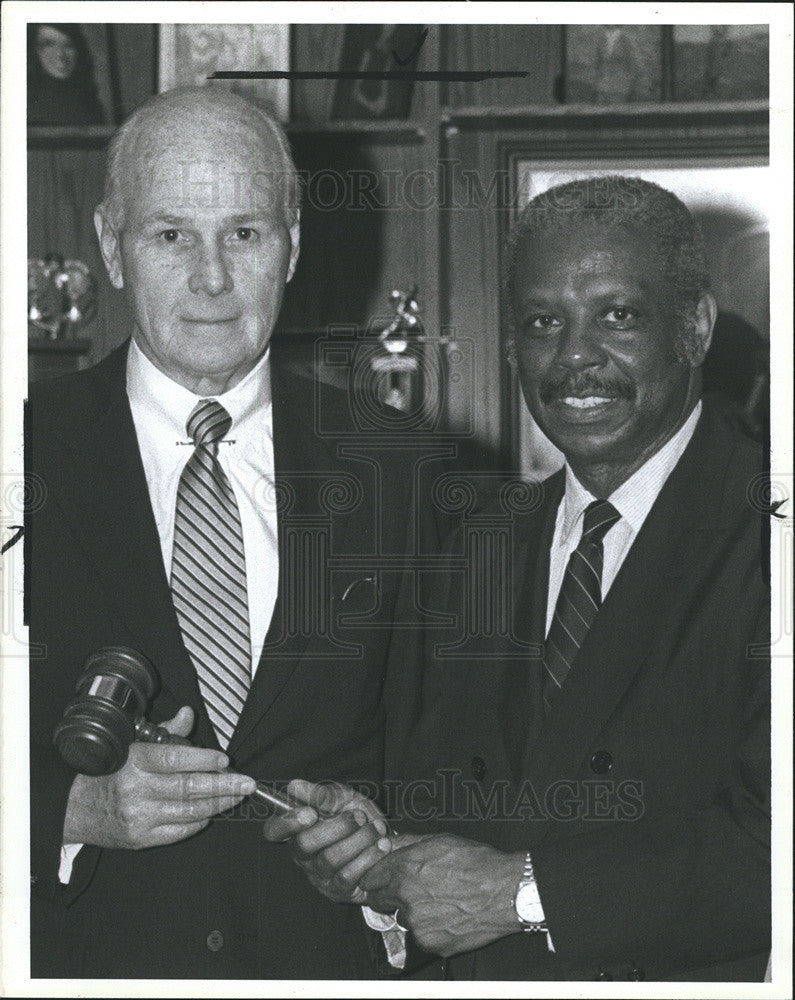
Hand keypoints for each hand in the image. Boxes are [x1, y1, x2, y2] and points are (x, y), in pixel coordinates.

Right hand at [62, 707, 256, 849]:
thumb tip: (188, 713)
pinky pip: (179, 831)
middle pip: (187, 788)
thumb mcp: (132, 744)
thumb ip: (166, 732)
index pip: (174, 759)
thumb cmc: (108, 772)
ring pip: (188, 811)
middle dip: (223, 785)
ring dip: (218, 804)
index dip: (203, 759)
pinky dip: (199, 821)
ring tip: (238, 795)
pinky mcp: (140, 838)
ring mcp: (138, 816)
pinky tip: (212, 811)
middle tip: (247, 782)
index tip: (225, 759)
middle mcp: (136, 790)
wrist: (74, 807)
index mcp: (134, 761)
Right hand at [262, 779, 391, 903]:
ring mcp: (319, 876)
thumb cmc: (360, 818)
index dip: (286, 823)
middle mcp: (304, 856)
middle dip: (336, 827)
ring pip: (329, 859)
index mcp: (299, 829)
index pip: (274, 830)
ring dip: (358, 840)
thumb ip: (322, 795)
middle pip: (303, 845)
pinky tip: (381, 845)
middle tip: (359, 817)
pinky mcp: (338, 890)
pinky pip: (346, 876)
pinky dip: (367, 857)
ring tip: (377, 828)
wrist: (388, 841)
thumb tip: (294, 786)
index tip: (310, 812)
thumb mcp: (344, 799)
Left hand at [359, 834, 525, 956]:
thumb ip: (407, 843)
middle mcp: (405, 897)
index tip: (379, 878)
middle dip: (388, 894)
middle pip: (379, 900)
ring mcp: (417, 924)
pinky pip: (421, 936)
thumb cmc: (477, 863)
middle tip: (410, 889)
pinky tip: (448, 915)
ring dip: (412, 911)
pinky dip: (430, 928)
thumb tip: (388, 843)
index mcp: (404, 869)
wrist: (505, 892)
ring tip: (439, 901)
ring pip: (403, 918)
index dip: (374, 877)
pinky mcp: (430, 943)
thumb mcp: (440, 840)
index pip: (370, 877)